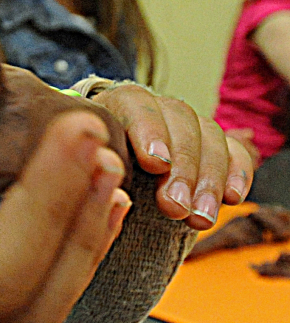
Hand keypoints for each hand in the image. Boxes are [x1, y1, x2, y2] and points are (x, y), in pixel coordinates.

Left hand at [90, 85, 253, 230]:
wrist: (107, 167)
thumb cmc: (90, 166)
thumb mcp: (84, 162)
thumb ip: (93, 167)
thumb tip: (107, 187)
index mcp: (116, 104)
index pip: (136, 105)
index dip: (148, 131)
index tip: (154, 164)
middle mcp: (158, 108)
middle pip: (179, 123)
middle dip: (181, 167)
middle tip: (176, 206)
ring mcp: (189, 124)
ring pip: (209, 137)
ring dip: (208, 180)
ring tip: (200, 218)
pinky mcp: (213, 144)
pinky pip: (233, 151)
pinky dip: (237, 173)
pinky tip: (233, 198)